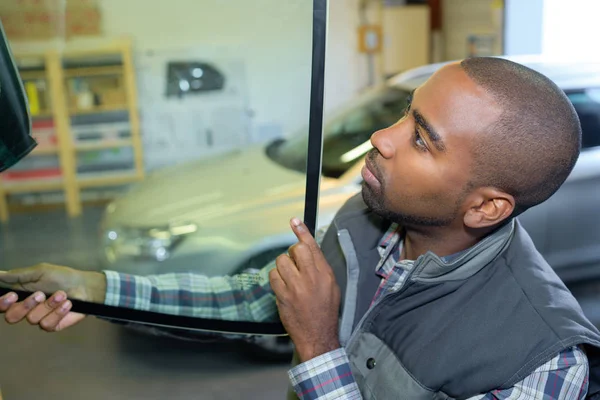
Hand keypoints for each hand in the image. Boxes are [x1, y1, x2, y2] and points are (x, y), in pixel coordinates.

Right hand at [0, 263, 106, 331]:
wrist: (85, 286)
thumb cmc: (62, 277)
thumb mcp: (39, 272)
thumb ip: (17, 276)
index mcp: (19, 294)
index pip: (2, 305)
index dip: (2, 303)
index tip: (12, 295)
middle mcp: (26, 308)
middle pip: (11, 316)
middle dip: (25, 306)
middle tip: (40, 295)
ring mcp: (38, 318)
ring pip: (32, 319)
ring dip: (49, 305)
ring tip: (61, 294)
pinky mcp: (51, 325)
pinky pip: (46, 324)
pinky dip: (58, 312)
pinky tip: (67, 304)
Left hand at [269, 218, 340, 361]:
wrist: (318, 335)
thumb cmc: (325, 312)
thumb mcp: (332, 287)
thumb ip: (320, 268)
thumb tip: (309, 251)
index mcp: (325, 274)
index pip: (312, 246)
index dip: (302, 231)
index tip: (294, 221)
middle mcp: (312, 278)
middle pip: (296, 250)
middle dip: (293, 253)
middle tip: (295, 264)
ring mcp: (296, 287)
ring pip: (281, 261)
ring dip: (283, 267)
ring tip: (289, 278)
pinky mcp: (283, 296)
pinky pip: (273, 276)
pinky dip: (276, 279)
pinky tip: (282, 287)